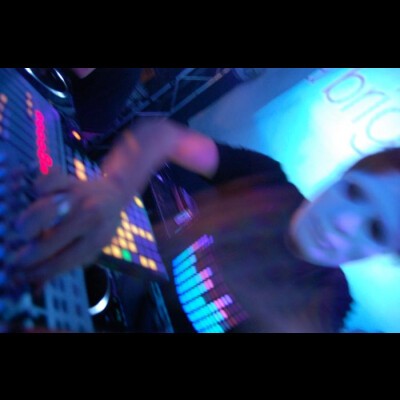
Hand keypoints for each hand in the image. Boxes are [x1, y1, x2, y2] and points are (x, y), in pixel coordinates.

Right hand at [8, 168, 126, 287]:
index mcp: (97, 238)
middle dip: (28, 256)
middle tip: (15, 260)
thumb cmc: (101, 225)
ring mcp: (79, 197)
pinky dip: (38, 188)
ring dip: (29, 224)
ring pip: (43, 211)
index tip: (24, 276)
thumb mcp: (94, 247)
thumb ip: (68, 264)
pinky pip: (46, 182)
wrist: (115, 193)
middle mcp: (90, 218)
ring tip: (24, 234)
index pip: (63, 261)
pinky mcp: (70, 180)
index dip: (40, 271)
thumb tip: (37, 287)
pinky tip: (37, 198)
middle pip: (49, 241)